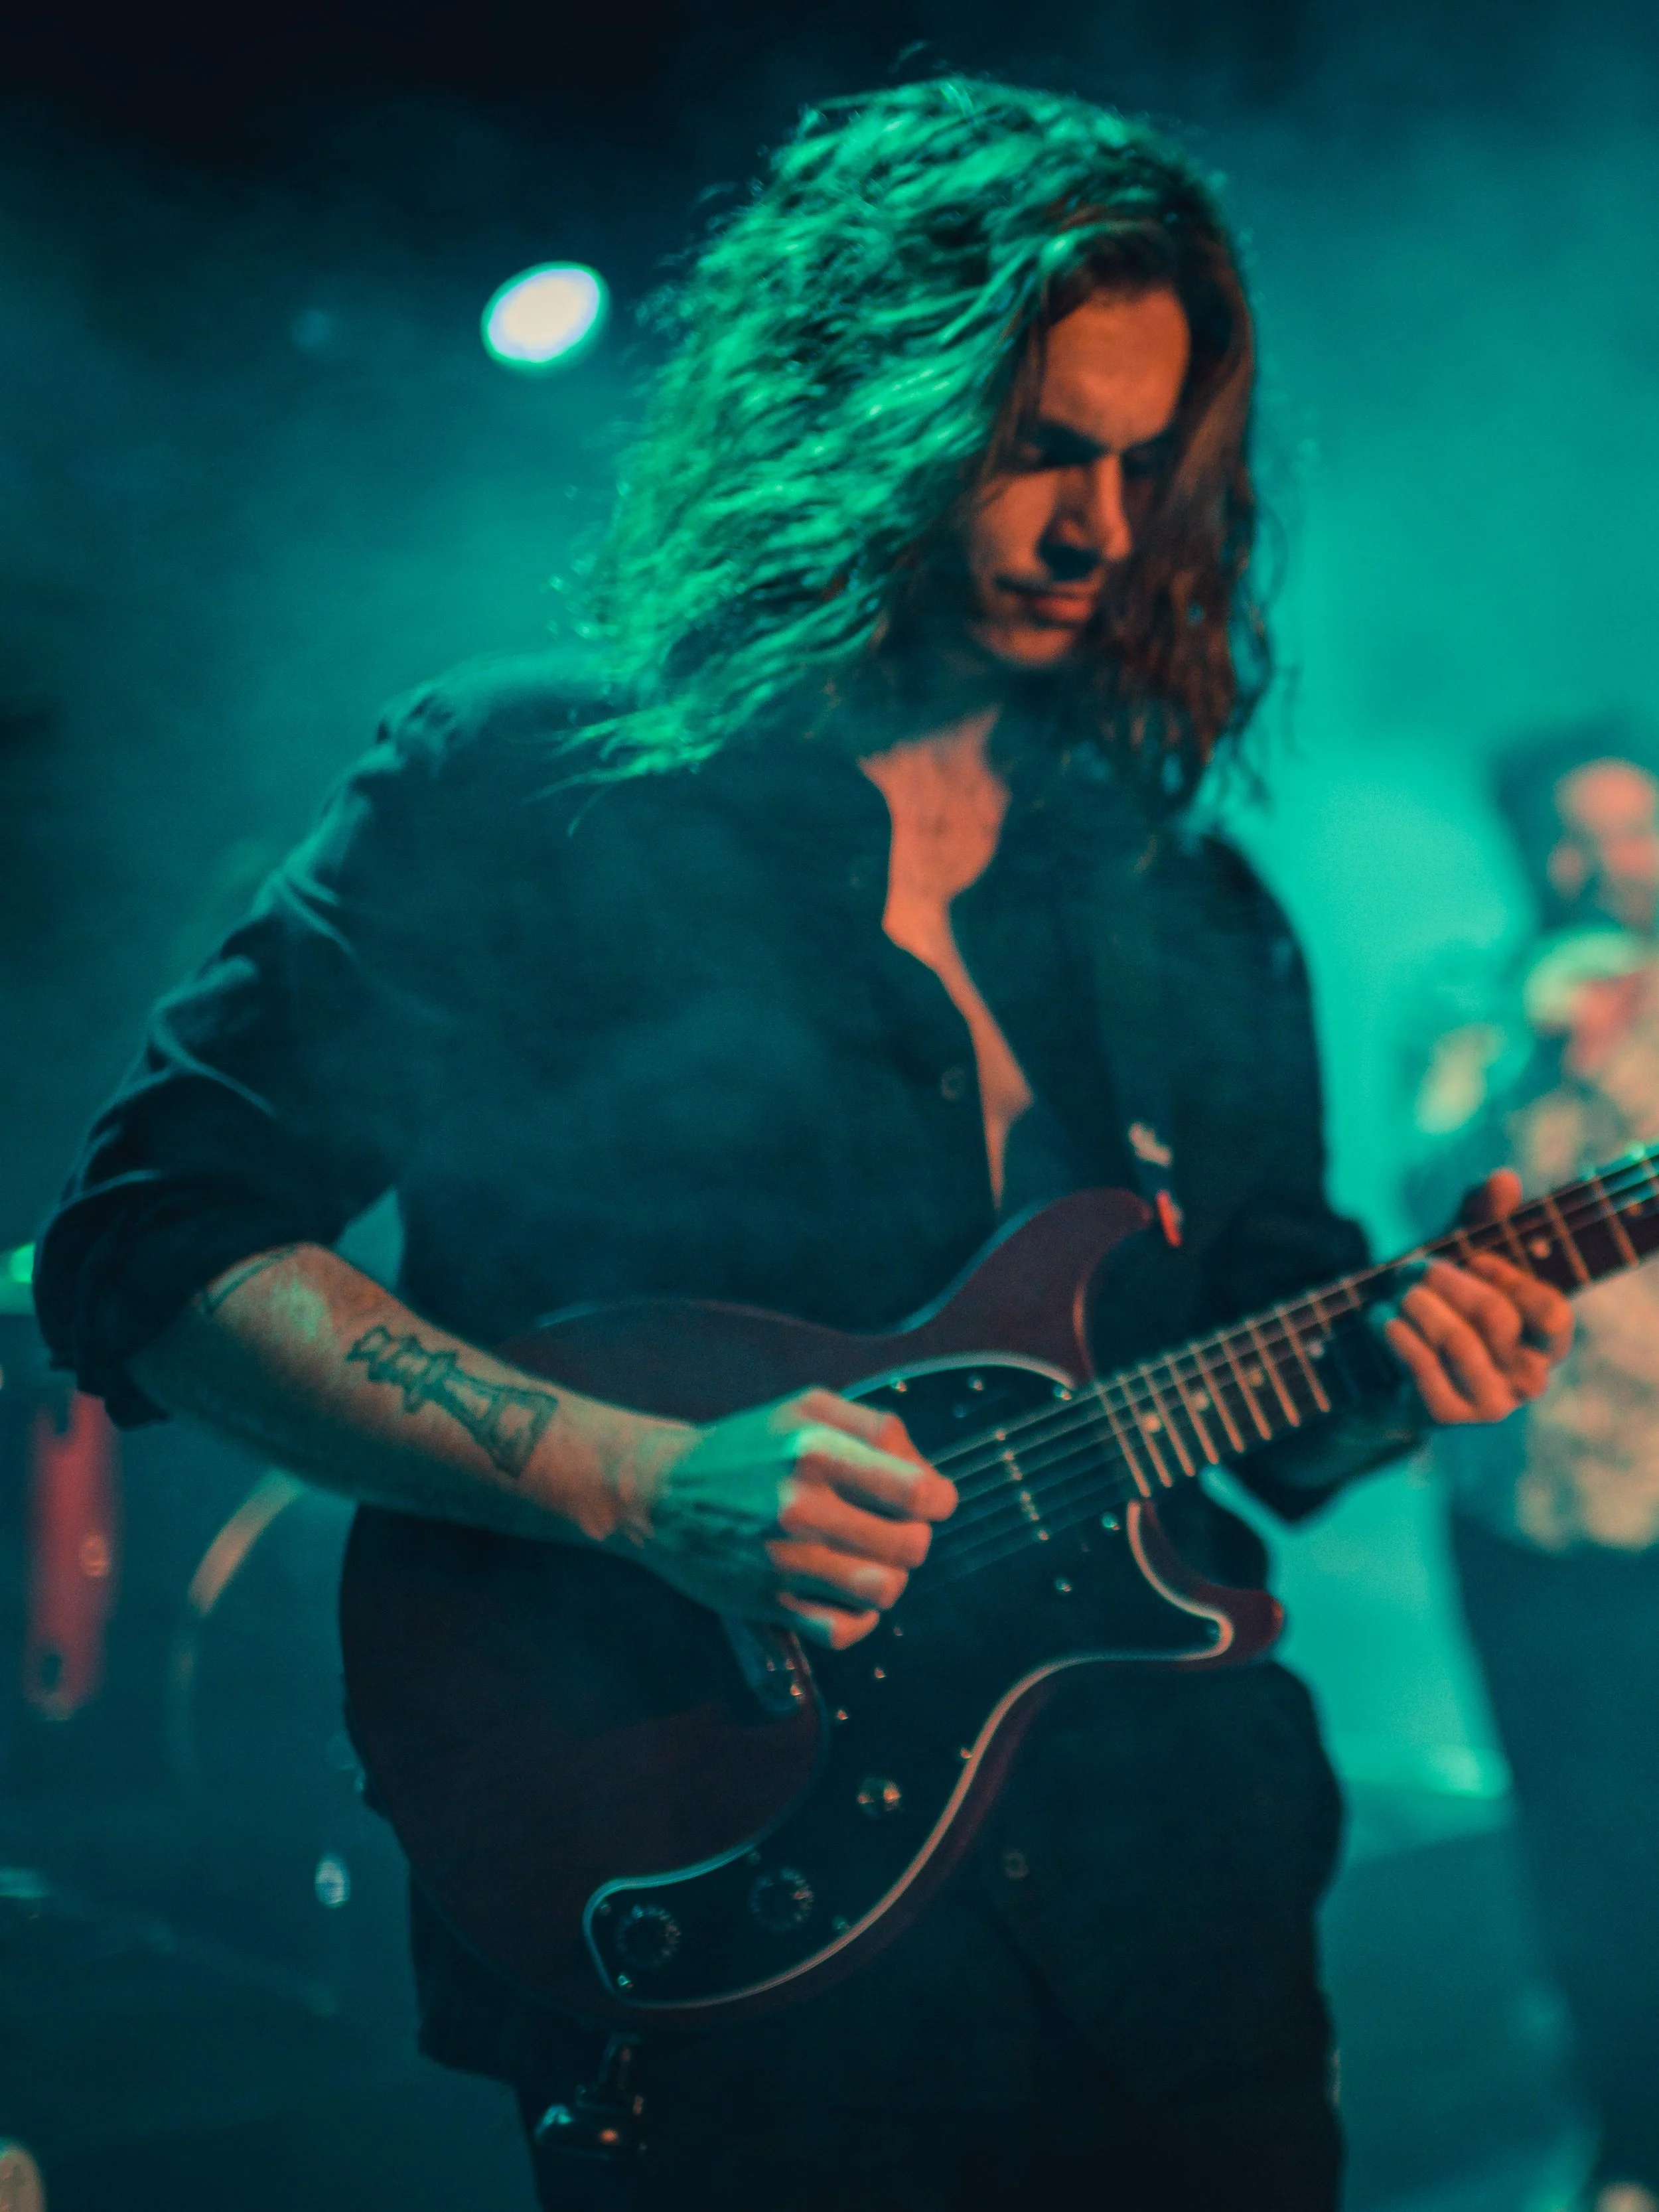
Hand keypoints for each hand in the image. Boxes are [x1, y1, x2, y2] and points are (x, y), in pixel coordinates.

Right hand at [617, 1388, 956, 1648]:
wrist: (660, 1493)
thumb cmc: (745, 1447)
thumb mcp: (806, 1406)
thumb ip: (876, 1426)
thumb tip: (928, 1474)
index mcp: (815, 1449)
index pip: (918, 1490)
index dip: (939, 1498)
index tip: (929, 1498)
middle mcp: (800, 1506)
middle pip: (912, 1545)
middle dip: (915, 1535)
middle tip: (893, 1526)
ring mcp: (784, 1561)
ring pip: (885, 1591)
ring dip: (890, 1576)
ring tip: (870, 1557)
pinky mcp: (769, 1603)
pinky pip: (845, 1631)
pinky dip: (859, 1618)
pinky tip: (847, 1593)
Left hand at [1383, 1170, 1573, 1424]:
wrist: (1383, 1369)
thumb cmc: (1435, 1304)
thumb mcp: (1457, 1253)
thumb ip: (1483, 1215)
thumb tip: (1504, 1176)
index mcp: (1547, 1343)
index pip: (1551, 1310)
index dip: (1508, 1276)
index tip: (1472, 1258)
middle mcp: (1529, 1380)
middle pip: (1495, 1316)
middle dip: (1444, 1280)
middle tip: (1413, 1268)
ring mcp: (1490, 1404)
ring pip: (1455, 1340)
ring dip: (1414, 1305)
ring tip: (1394, 1292)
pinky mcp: (1446, 1417)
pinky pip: (1421, 1365)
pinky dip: (1394, 1332)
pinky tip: (1380, 1317)